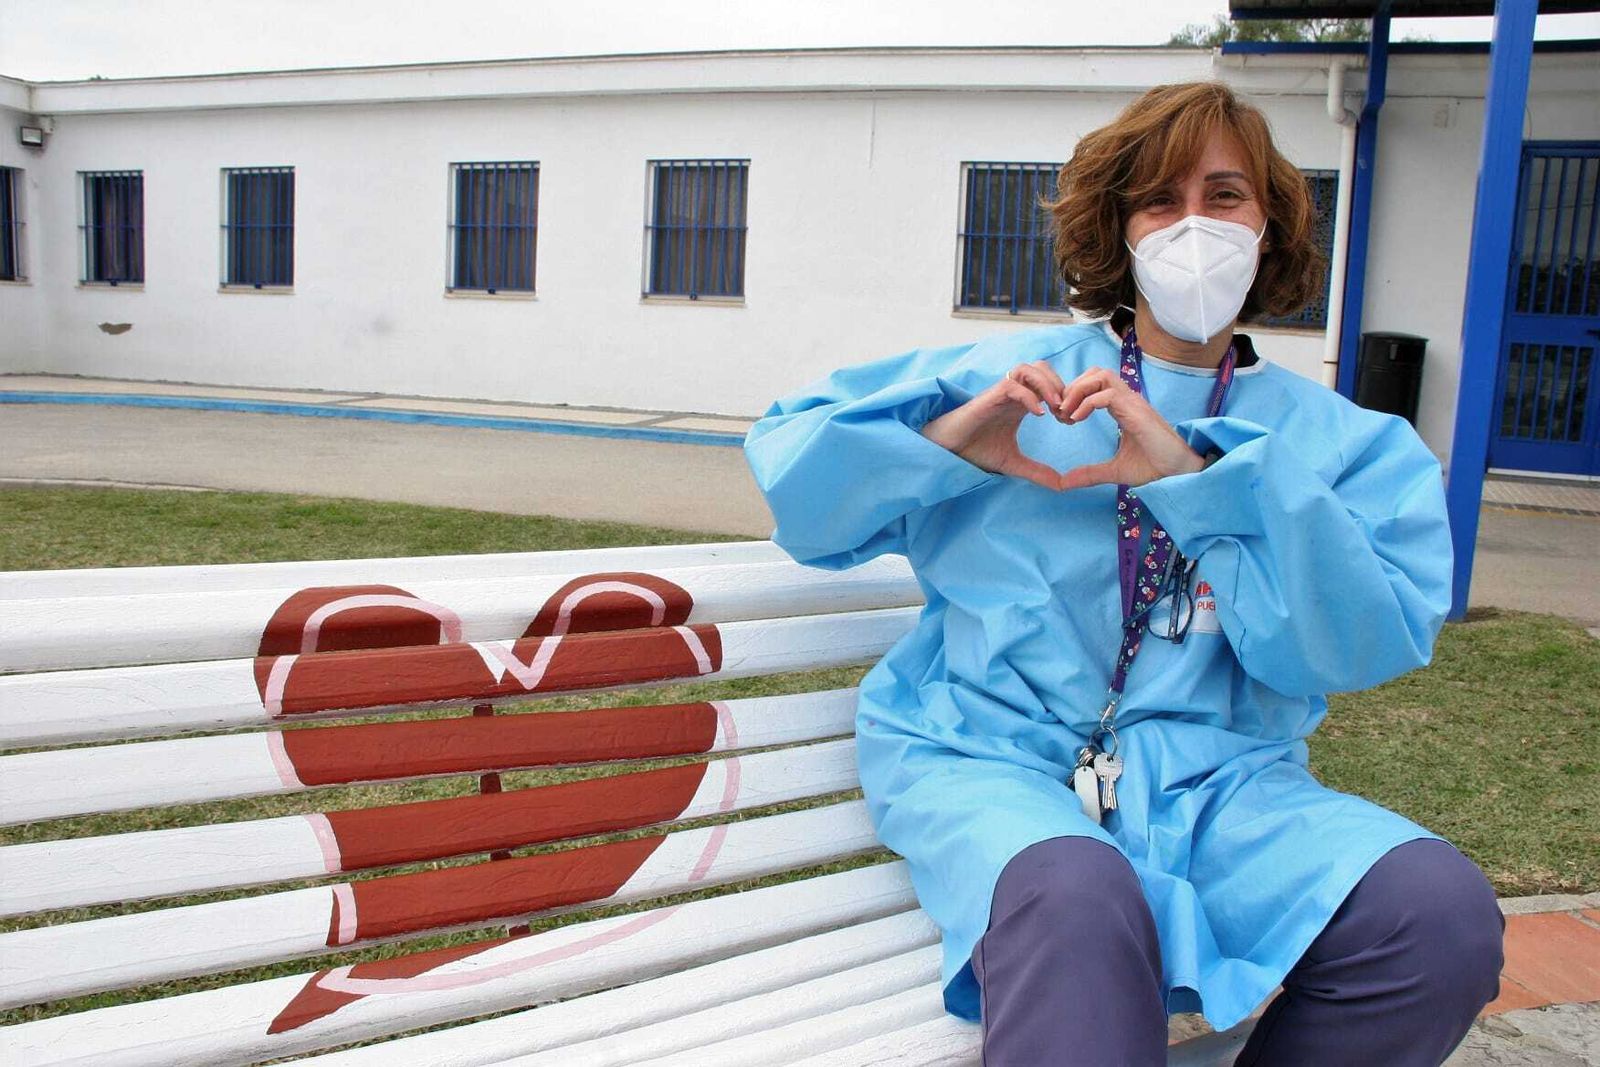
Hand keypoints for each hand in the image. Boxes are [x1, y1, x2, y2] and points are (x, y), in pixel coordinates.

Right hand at [919, 360, 1074, 490]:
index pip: (1050, 383)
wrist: (948, 449)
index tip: (1070, 421)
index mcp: (1021, 402)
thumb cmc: (976, 450)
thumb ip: (1037, 471)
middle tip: (1065, 412)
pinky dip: (1029, 395)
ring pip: (1029, 369)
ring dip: (1047, 385)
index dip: (1065, 397)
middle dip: (1060, 386)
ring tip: (1055, 409)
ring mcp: (1001, 392)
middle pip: (1042, 368)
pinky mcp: (989, 396)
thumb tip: (1061, 485)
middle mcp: (1013, 393)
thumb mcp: (1013, 462)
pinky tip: (1038, 415)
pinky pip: (1013, 384)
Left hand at [1054, 367, 1206, 489]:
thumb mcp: (1114, 471)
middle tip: (1061, 413)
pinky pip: (1107, 394)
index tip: (1062, 417)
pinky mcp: (1137, 411)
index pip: (1095, 383)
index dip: (1074, 395)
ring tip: (1067, 414)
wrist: (1179, 473)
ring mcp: (1133, 403)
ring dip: (1078, 390)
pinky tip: (1077, 420)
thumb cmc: (1154, 468)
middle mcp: (1127, 400)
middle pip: (1095, 372)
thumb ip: (1089, 473)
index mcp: (1123, 408)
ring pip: (1101, 376)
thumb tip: (1063, 483)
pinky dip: (1087, 403)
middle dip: (1072, 387)